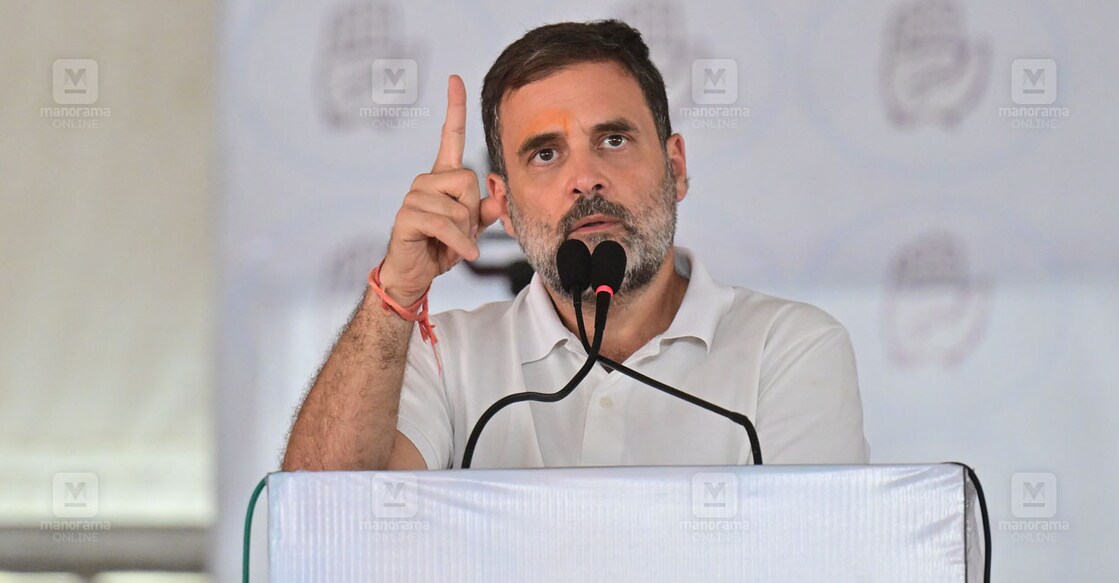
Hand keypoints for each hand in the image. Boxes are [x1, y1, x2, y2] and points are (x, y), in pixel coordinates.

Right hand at [378, 75, 502, 303]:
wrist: (415, 274)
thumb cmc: (441, 248)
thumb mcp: (472, 227)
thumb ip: (487, 210)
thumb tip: (499, 199)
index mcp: (442, 177)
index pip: (450, 136)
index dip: (454, 108)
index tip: (455, 79)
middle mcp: (426, 180)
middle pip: (469, 180)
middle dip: (474, 211)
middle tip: (462, 231)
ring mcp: (414, 197)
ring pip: (459, 206)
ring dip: (465, 232)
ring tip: (453, 243)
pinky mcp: (407, 216)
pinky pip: (447, 225)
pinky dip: (461, 244)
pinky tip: (463, 255)